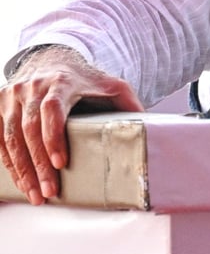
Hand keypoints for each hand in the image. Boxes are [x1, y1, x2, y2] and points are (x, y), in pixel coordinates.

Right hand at [0, 46, 143, 204]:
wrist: (54, 60)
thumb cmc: (86, 79)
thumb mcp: (113, 85)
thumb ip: (129, 104)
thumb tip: (150, 126)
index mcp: (61, 83)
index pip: (52, 110)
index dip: (53, 137)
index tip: (60, 163)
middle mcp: (32, 88)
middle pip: (28, 129)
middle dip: (38, 164)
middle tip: (48, 190)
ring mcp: (12, 96)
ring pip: (10, 137)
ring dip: (21, 169)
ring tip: (34, 193)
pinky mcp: (0, 105)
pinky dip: (6, 161)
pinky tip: (18, 181)